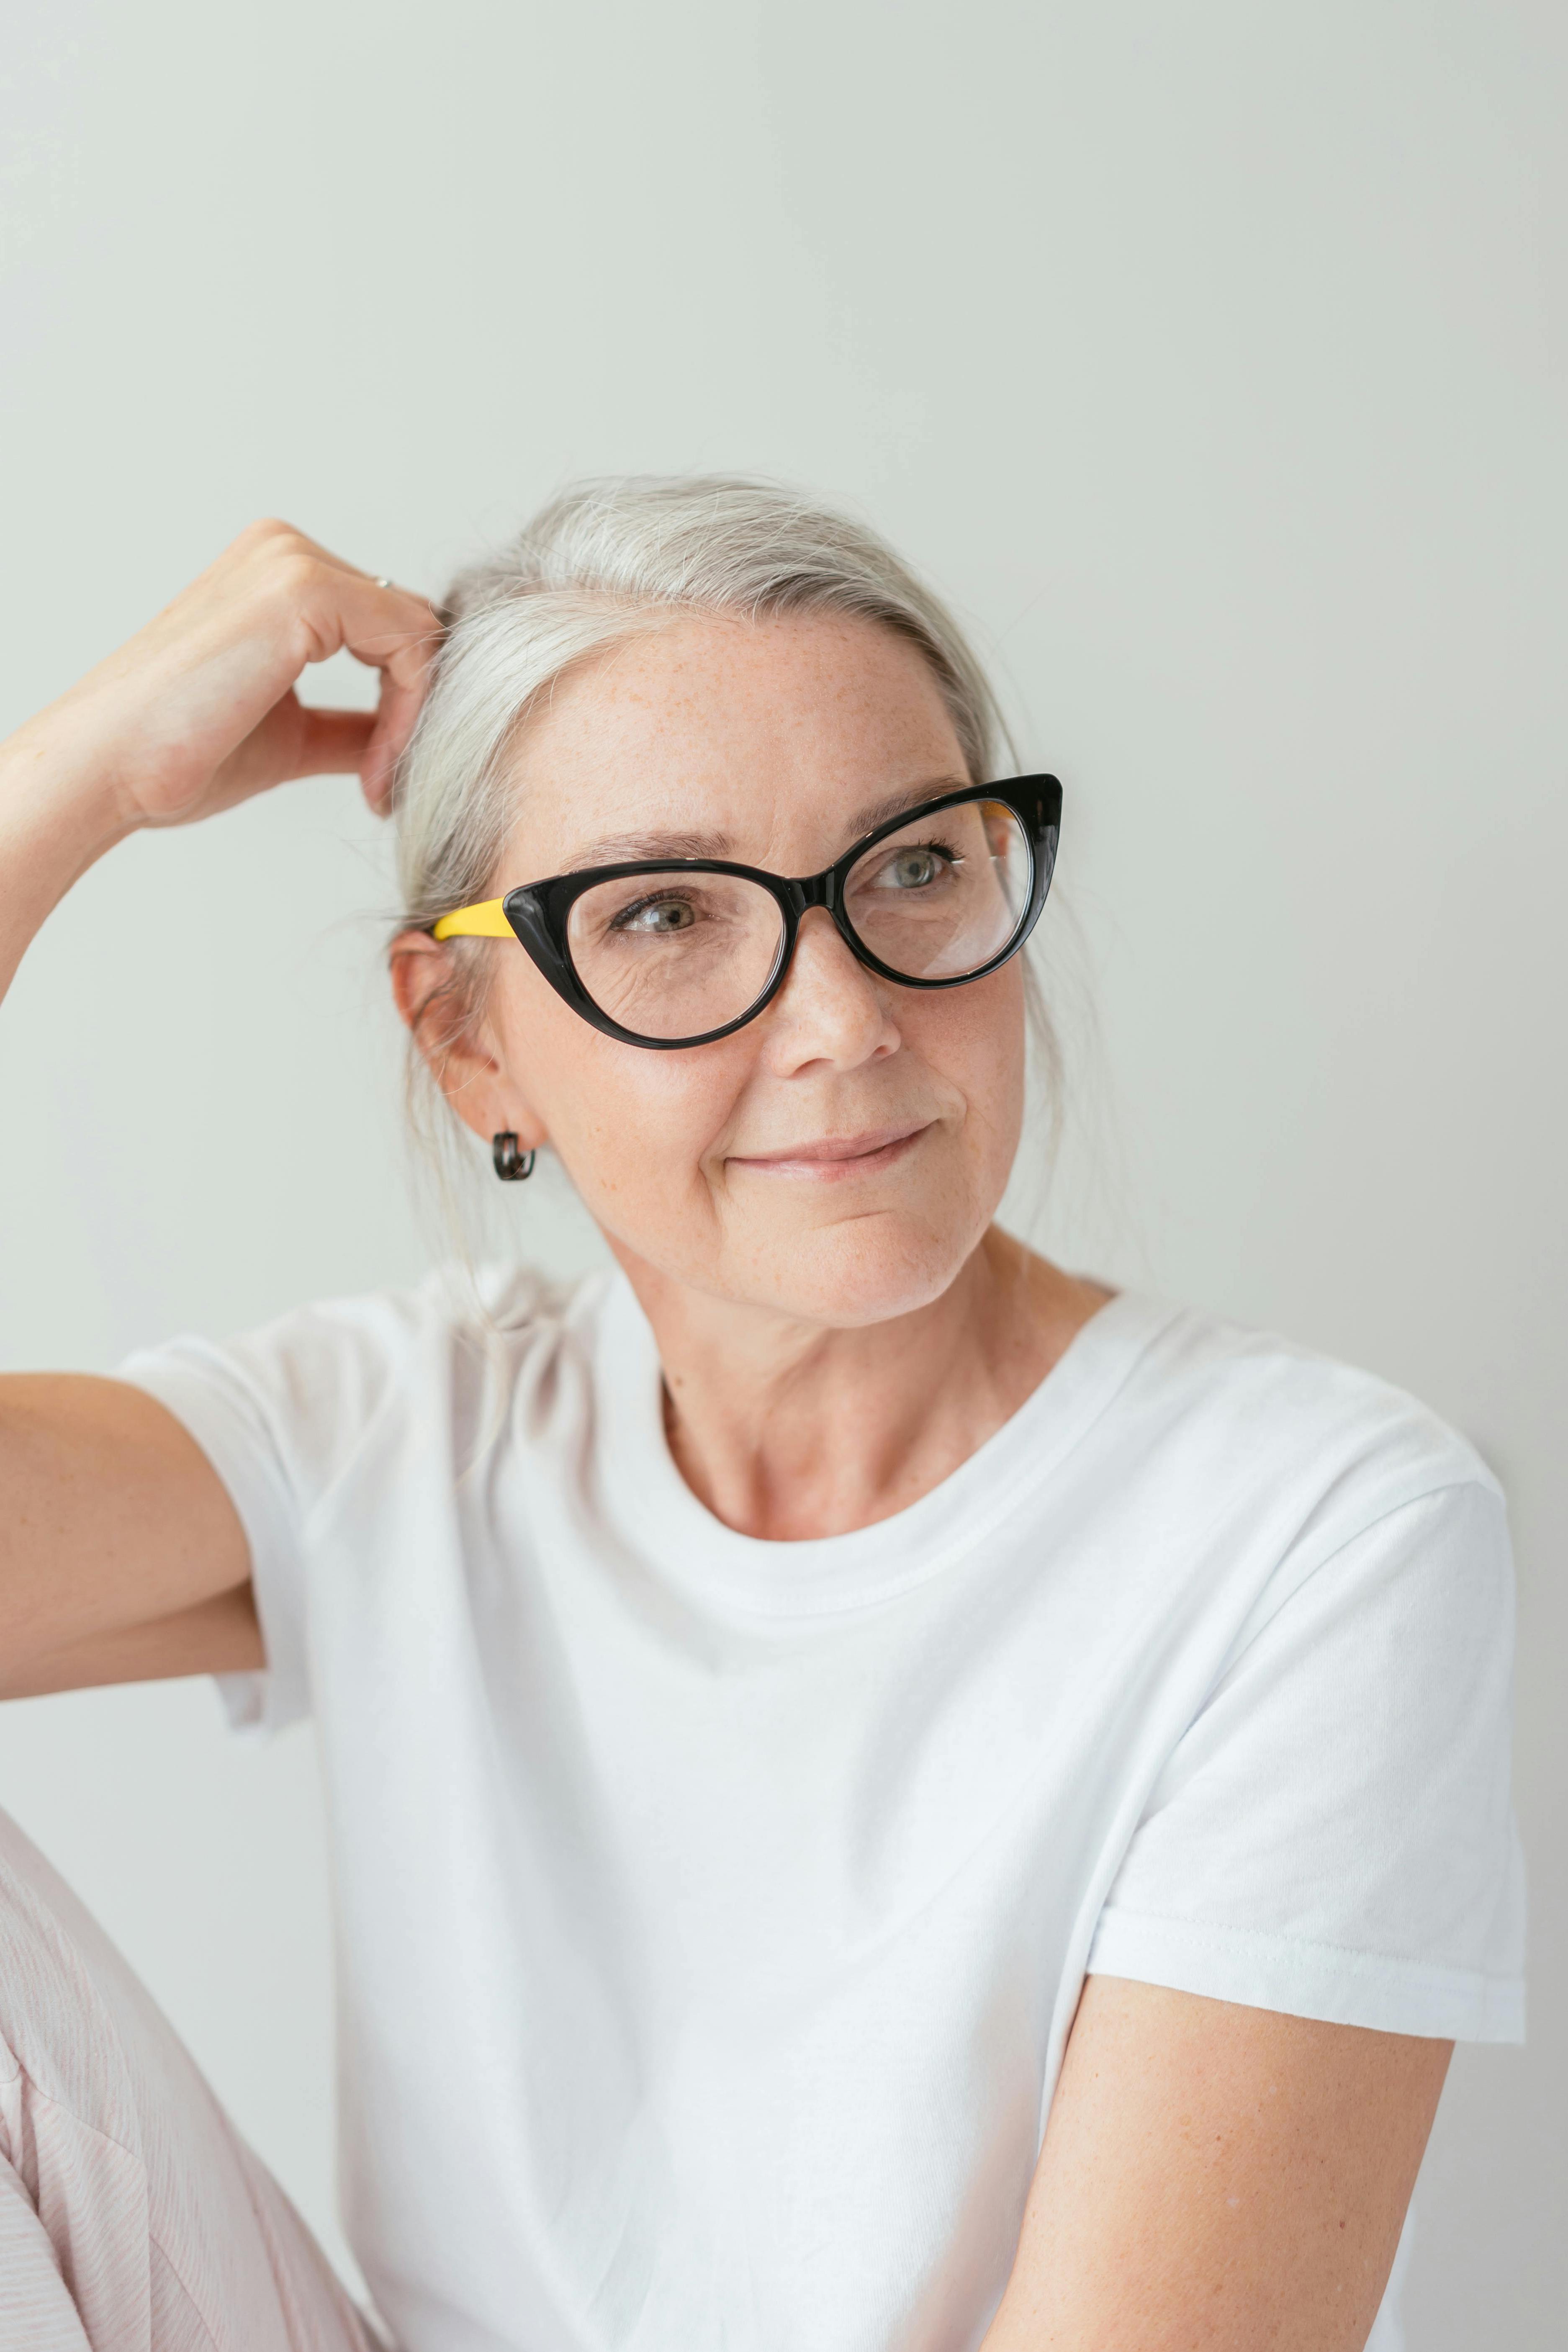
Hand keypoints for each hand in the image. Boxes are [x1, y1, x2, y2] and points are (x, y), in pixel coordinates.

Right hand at [11, 520, 440, 834]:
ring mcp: (294, 562)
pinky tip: (373, 772)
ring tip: (376, 782)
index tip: (380, 778)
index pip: (387, 625)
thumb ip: (349, 726)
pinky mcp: (306, 589)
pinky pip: (409, 646)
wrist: (112, 763)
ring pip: (416, 635)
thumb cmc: (179, 753)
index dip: (403, 705)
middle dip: (412, 710)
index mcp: (277, 574)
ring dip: (411, 720)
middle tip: (384, 782)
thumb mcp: (291, 735)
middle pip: (408, 625)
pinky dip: (407, 716)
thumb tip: (401, 737)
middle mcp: (286, 552)